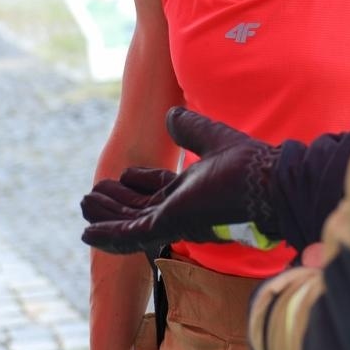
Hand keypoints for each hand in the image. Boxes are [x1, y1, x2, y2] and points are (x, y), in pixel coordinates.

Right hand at [79, 107, 278, 254]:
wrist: (265, 181)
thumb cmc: (249, 164)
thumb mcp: (210, 138)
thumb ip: (190, 128)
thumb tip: (170, 115)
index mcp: (193, 190)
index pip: (157, 191)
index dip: (136, 183)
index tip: (120, 174)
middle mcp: (182, 209)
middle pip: (138, 208)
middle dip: (114, 204)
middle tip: (89, 196)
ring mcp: (174, 220)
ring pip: (130, 221)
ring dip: (106, 216)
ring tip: (84, 204)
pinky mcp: (169, 226)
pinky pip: (131, 235)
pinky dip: (109, 234)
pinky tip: (87, 233)